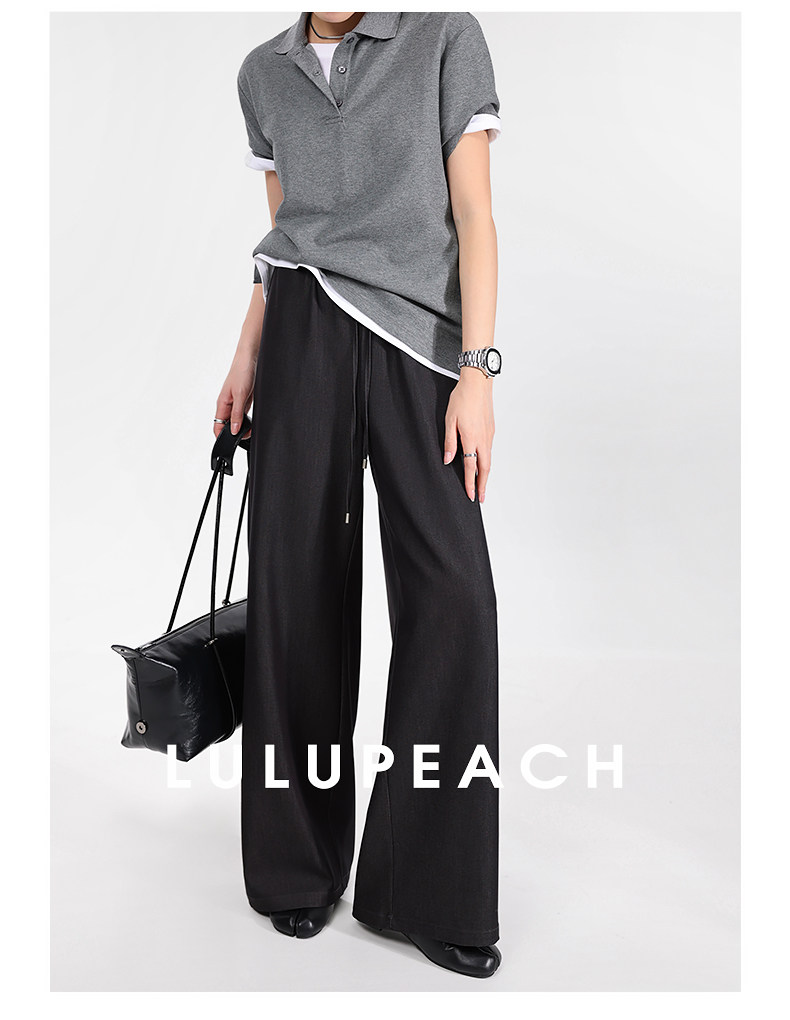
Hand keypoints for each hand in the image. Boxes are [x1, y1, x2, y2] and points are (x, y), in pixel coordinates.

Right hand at [214, 354, 255, 439]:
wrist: (251, 358)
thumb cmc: (242, 372)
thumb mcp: (240, 395)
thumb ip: (237, 414)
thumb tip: (234, 430)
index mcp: (222, 404)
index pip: (217, 426)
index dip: (222, 436)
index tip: (232, 442)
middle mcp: (227, 405)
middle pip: (228, 425)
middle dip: (236, 433)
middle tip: (247, 435)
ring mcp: (236, 403)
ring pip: (237, 421)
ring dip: (243, 426)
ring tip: (251, 428)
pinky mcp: (245, 400)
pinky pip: (244, 414)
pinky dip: (249, 419)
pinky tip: (254, 421)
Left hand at [443, 367, 494, 501]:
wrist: (478, 383)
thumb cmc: (462, 399)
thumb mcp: (449, 420)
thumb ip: (449, 442)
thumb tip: (447, 459)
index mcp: (471, 438)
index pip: (470, 467)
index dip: (470, 483)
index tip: (471, 495)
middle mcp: (483, 439)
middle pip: (485, 468)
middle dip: (483, 485)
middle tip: (480, 498)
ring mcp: (489, 435)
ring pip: (489, 460)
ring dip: (485, 474)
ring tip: (481, 485)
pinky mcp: (491, 430)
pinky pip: (489, 450)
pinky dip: (487, 461)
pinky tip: (482, 464)